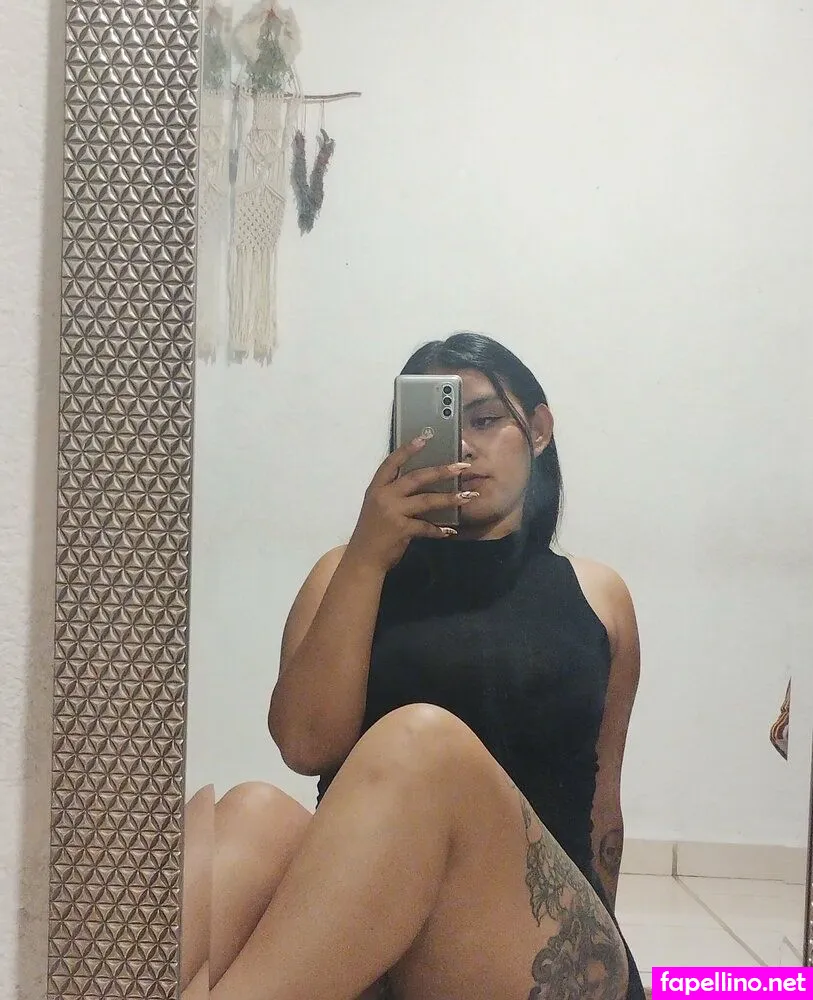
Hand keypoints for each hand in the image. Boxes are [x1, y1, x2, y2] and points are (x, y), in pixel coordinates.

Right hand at [346, 436, 475, 572]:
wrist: (363, 557)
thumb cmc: (372, 531)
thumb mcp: (377, 506)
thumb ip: (393, 493)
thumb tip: (421, 483)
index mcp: (377, 488)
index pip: (391, 463)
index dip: (408, 449)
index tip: (425, 437)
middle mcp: (384, 496)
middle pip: (416, 478)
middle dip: (441, 471)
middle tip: (462, 467)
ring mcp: (393, 512)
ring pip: (427, 500)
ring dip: (449, 498)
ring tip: (468, 496)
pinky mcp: (402, 529)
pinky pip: (426, 527)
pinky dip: (439, 530)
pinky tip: (450, 531)